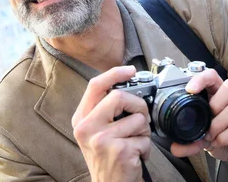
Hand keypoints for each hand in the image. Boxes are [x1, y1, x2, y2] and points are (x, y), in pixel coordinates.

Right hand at [72, 66, 151, 181]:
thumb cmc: (107, 158)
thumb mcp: (97, 131)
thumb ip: (105, 110)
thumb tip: (127, 85)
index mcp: (81, 119)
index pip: (95, 85)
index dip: (115, 73)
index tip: (130, 70)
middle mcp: (86, 128)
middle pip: (119, 96)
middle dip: (138, 106)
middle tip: (141, 120)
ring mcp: (101, 139)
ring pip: (138, 119)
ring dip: (144, 133)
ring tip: (134, 144)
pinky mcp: (119, 151)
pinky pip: (145, 139)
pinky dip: (146, 148)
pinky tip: (135, 157)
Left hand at [170, 69, 227, 171]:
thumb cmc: (224, 136)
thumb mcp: (203, 137)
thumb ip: (190, 141)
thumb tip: (175, 147)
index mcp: (222, 94)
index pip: (213, 76)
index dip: (202, 79)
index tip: (190, 90)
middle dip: (216, 104)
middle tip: (207, 120)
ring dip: (218, 125)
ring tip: (211, 136)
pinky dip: (225, 137)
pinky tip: (220, 141)